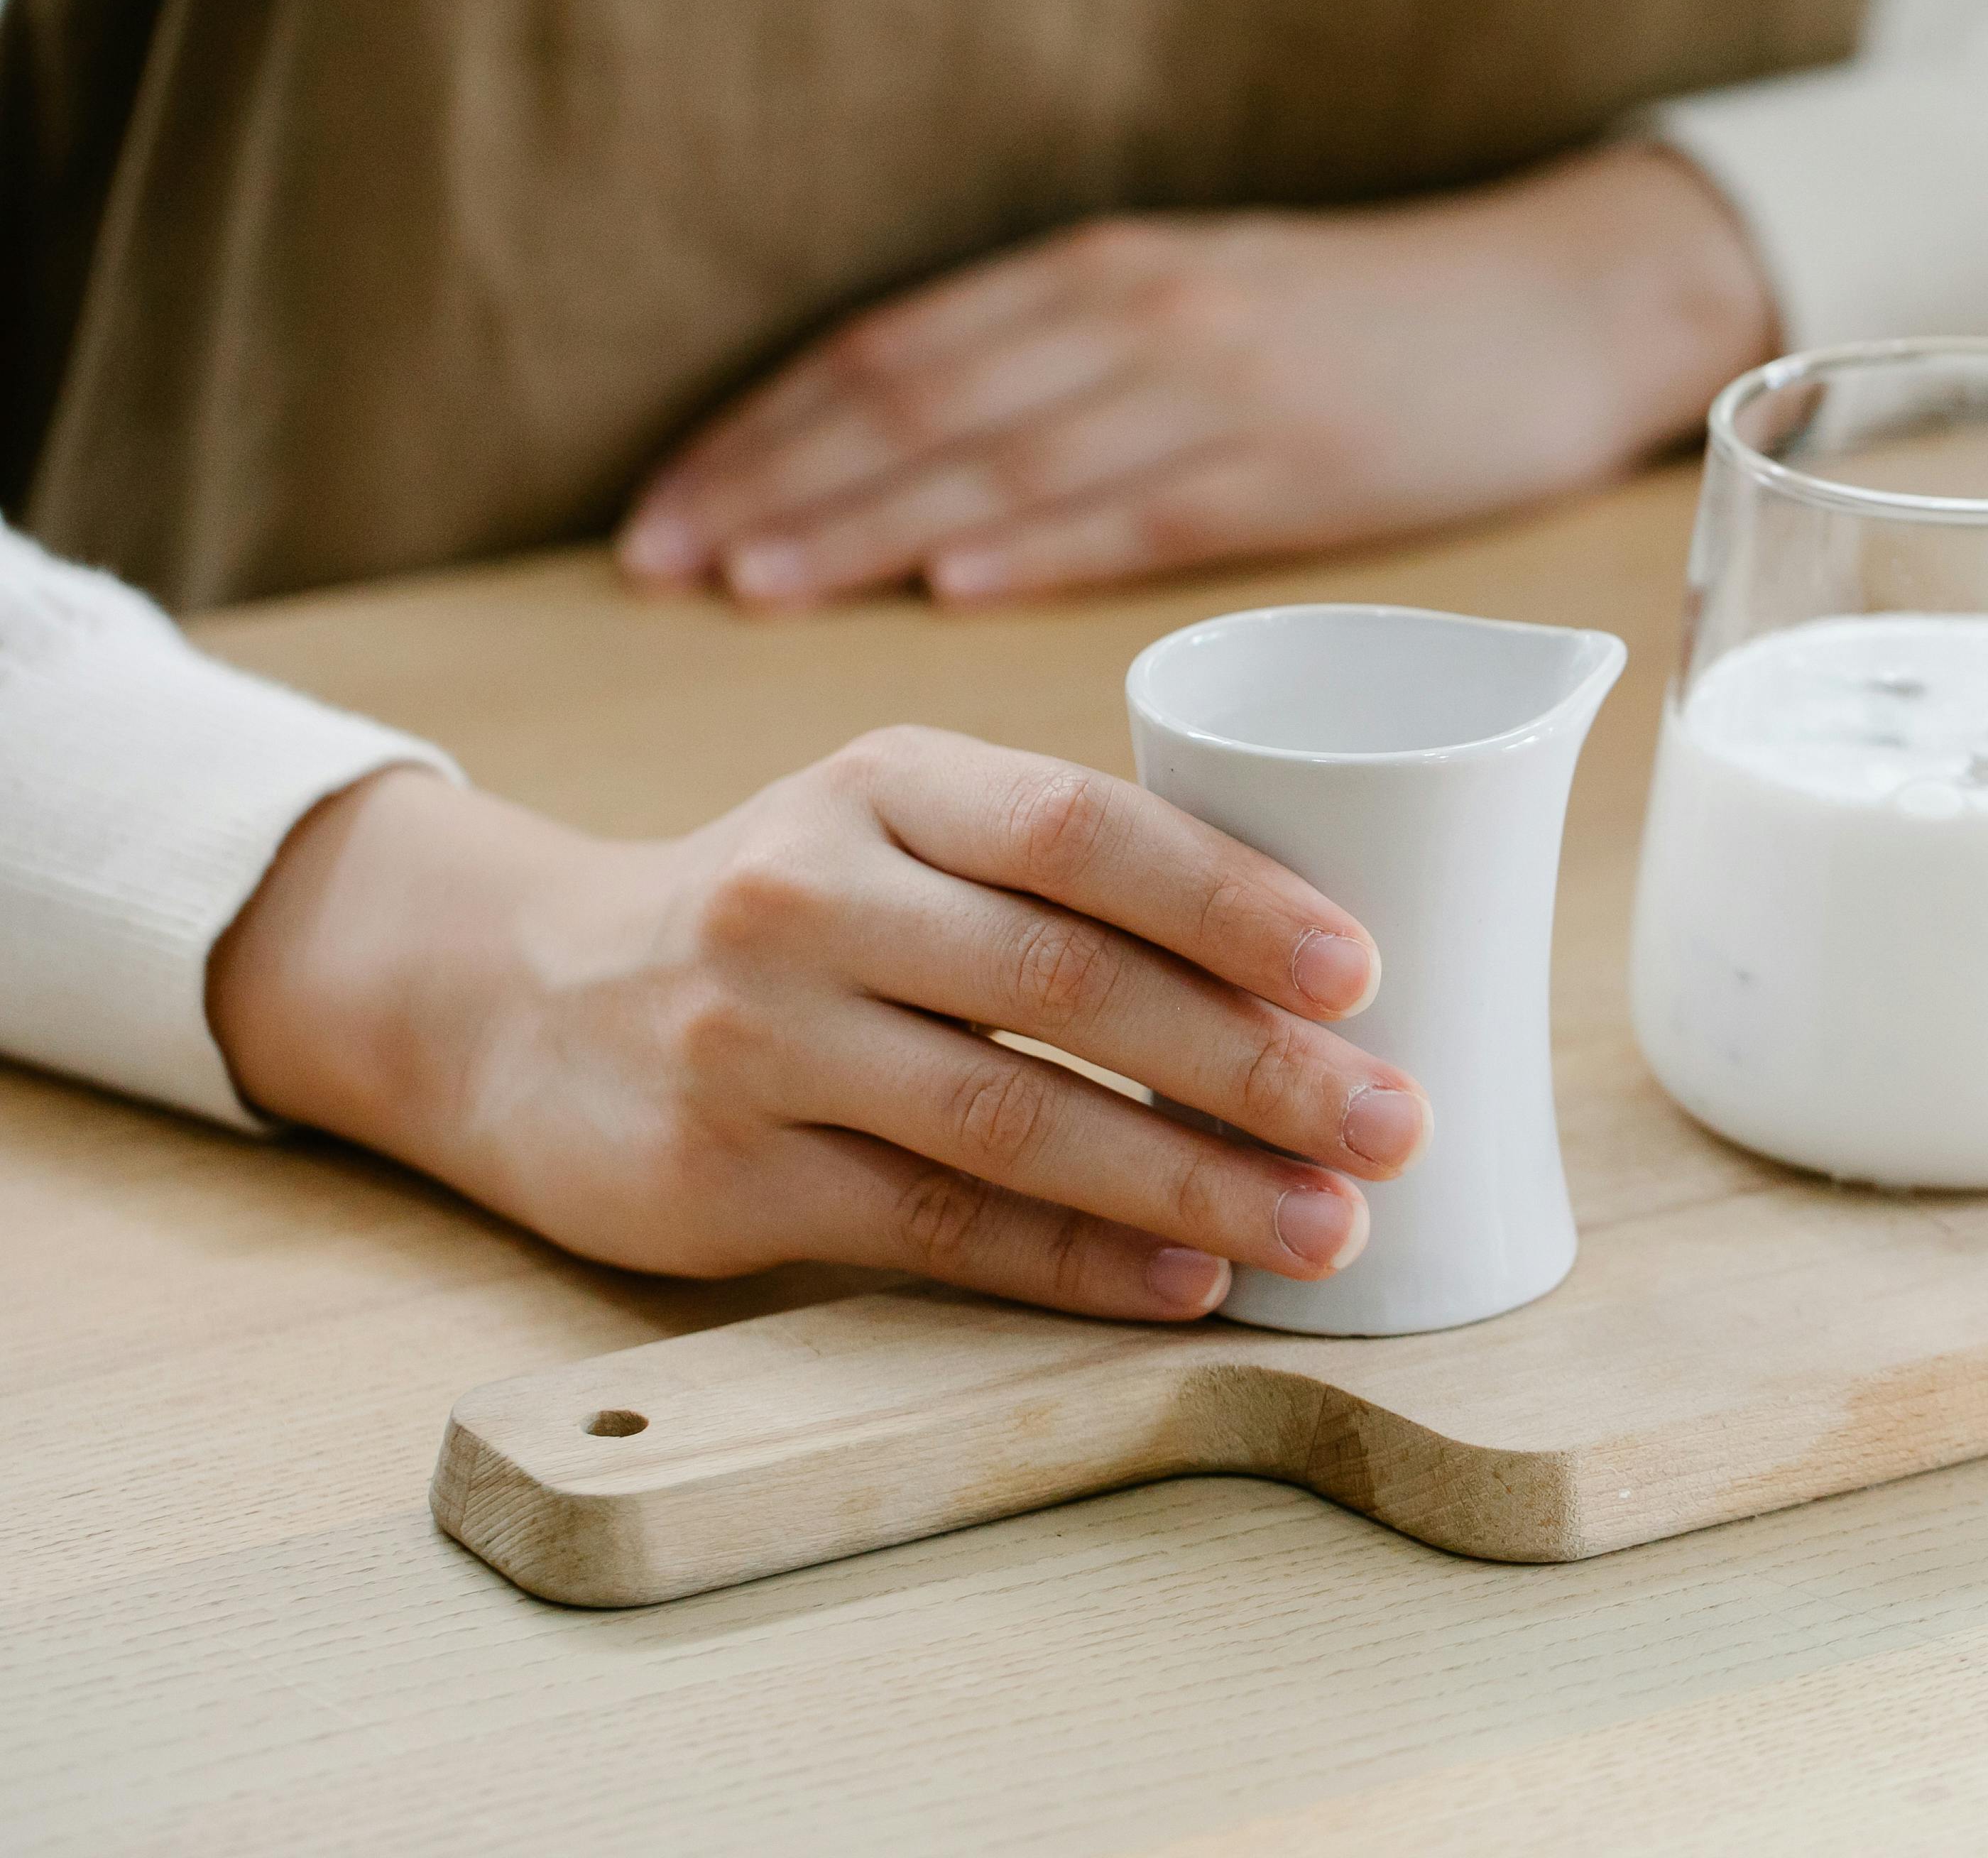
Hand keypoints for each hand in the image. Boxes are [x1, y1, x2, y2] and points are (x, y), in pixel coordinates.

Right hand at [209, 732, 1427, 1318]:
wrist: (514, 998)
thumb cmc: (789, 915)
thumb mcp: (893, 835)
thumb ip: (1056, 875)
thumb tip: (1314, 970)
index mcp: (886, 787)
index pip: (1082, 829)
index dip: (1230, 900)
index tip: (1365, 971)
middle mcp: (809, 897)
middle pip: (1068, 984)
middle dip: (1254, 1063)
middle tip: (1392, 1121)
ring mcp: (755, 1039)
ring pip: (1013, 1121)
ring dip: (1191, 1183)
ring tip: (1329, 1224)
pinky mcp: (721, 1176)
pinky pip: (937, 1227)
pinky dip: (1078, 1261)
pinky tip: (1188, 1281)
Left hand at [617, 141, 1774, 608]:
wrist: (1573, 299)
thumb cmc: (1384, 332)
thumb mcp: (1214, 314)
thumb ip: (1086, 381)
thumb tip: (940, 499)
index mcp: (1103, 276)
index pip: (890, 353)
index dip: (766, 433)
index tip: (661, 513)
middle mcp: (1136, 314)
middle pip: (912, 402)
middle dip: (774, 487)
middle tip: (657, 569)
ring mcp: (1218, 386)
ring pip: (1001, 454)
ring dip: (863, 523)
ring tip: (750, 588)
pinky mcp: (1303, 462)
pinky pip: (1144, 505)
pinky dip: (1039, 543)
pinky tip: (952, 583)